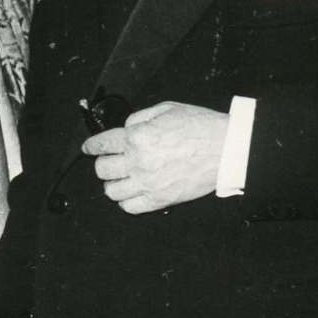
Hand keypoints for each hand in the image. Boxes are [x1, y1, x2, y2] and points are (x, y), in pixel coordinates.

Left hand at [82, 101, 229, 213]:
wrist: (229, 148)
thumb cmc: (201, 127)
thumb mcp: (166, 109)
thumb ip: (139, 118)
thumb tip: (124, 129)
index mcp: (137, 137)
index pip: (101, 144)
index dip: (91, 147)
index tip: (89, 149)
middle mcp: (138, 161)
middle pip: (102, 169)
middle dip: (104, 163)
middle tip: (111, 161)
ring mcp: (148, 183)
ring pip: (112, 191)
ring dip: (114, 183)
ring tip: (122, 178)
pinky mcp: (161, 199)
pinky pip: (130, 207)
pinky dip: (127, 201)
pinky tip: (133, 192)